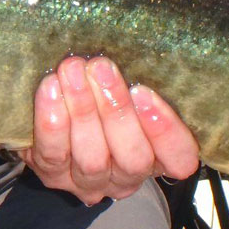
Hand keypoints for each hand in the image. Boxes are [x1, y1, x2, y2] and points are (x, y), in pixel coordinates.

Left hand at [20, 55, 200, 204]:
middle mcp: (127, 176)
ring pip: (92, 157)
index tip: (143, 91)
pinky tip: (50, 87)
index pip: (180, 159)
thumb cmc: (102, 96)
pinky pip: (53, 153)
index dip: (166, 131)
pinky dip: (52, 119)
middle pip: (133, 158)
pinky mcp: (53, 175)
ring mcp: (89, 181)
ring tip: (72, 70)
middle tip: (101, 68)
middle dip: (116, 110)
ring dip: (82, 108)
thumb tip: (136, 48)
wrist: (48, 121)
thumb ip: (137, 83)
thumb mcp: (129, 91)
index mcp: (158, 156)